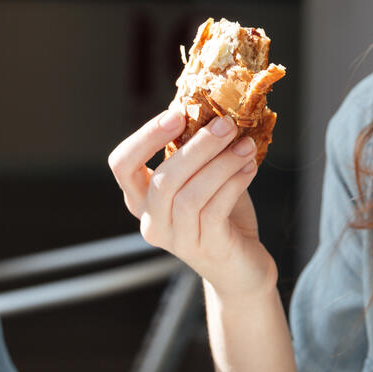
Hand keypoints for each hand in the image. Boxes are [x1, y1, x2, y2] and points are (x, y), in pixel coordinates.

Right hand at [108, 107, 277, 299]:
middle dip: (196, 147)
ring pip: (190, 195)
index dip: (145, 137)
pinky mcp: (205, 248)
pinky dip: (233, 183)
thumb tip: (211, 104)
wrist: (241, 266)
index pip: (122, 164)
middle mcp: (152, 221)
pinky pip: (214, 210)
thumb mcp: (202, 178)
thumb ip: (196, 151)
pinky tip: (250, 167)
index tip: (176, 114)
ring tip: (245, 145)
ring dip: (221, 164)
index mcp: (141, 198)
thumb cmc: (220, 214)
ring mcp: (176, 239)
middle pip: (162, 179)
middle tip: (226, 124)